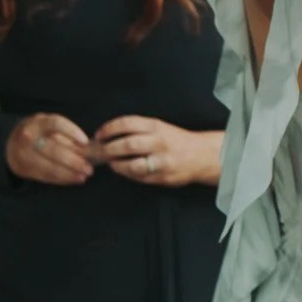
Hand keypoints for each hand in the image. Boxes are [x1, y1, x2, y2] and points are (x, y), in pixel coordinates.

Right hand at [6, 113, 92, 184]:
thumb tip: (91, 148)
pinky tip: (74, 179)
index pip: (56, 123)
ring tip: (84, 175)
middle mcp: (28, 137)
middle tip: (89, 168)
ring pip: (48, 166)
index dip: (72, 132)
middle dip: (73, 161)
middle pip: (53, 149)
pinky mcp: (23, 169)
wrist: (12, 142)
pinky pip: (44, 176)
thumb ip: (69, 136)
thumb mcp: (52, 127)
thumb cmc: (41, 133)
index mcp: (39, 122)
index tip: (86, 141)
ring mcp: (23, 154)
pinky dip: (62, 179)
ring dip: (69, 173)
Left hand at [92, 116, 222, 187]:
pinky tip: (123, 170)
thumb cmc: (177, 140)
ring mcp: (161, 161)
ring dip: (116, 165)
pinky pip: (139, 177)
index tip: (98, 135)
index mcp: (156, 126)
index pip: (126, 123)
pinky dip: (127, 174)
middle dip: (108, 150)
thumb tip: (108, 136)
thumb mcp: (160, 128)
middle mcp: (159, 142)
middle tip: (98, 152)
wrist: (202, 155)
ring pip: (131, 165)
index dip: (108, 129)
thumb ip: (137, 129)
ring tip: (111, 163)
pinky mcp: (162, 177)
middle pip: (126, 145)